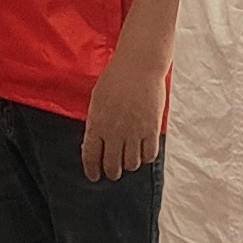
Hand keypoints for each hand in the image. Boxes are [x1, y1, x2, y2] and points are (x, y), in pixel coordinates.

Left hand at [81, 51, 165, 181]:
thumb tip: (97, 142)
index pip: (91, 156)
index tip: (94, 177)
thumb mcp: (97, 100)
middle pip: (112, 165)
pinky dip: (146, 157)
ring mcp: (134, 132)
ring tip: (129, 161)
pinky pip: (150, 154)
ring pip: (132, 163)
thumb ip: (97, 123)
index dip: (92, 170)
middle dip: (112, 172)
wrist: (138, 66)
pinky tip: (144, 152)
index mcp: (97, 124)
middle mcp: (114, 132)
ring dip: (129, 165)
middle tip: (113, 173)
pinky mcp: (151, 129)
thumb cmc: (115, 79)